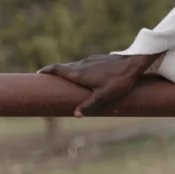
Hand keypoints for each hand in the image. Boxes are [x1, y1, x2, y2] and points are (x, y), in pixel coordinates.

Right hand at [38, 53, 163, 117]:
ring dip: (68, 71)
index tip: (39, 73)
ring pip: (76, 65)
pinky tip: (86, 76)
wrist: (136, 61)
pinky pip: (85, 64)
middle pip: (65, 67)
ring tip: (66, 80)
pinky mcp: (100, 58)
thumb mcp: (104, 96)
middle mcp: (83, 64)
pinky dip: (80, 69)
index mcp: (80, 73)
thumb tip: (76, 114)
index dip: (48, 70)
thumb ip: (89, 105)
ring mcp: (92, 60)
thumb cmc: (120, 80)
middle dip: (56, 73)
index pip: (58, 69)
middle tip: (48, 80)